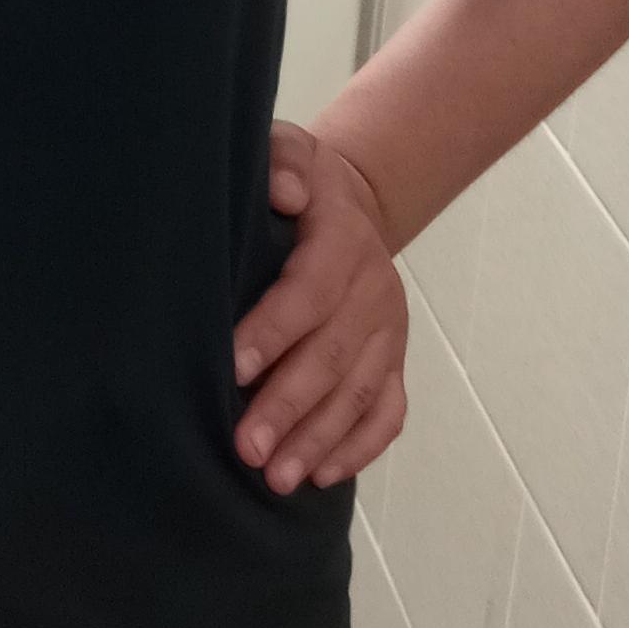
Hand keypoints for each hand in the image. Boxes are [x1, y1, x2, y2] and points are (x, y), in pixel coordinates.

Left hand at [230, 120, 408, 494]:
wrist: (351, 201)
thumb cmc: (300, 183)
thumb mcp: (290, 149)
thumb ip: (283, 161)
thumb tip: (287, 194)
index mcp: (343, 239)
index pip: (310, 291)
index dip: (274, 331)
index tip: (233, 367)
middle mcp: (374, 289)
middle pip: (334, 355)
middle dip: (288, 406)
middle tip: (246, 448)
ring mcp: (389, 331)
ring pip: (359, 393)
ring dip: (318, 440)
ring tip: (276, 477)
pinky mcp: (395, 360)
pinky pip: (388, 411)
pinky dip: (359, 447)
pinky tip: (322, 475)